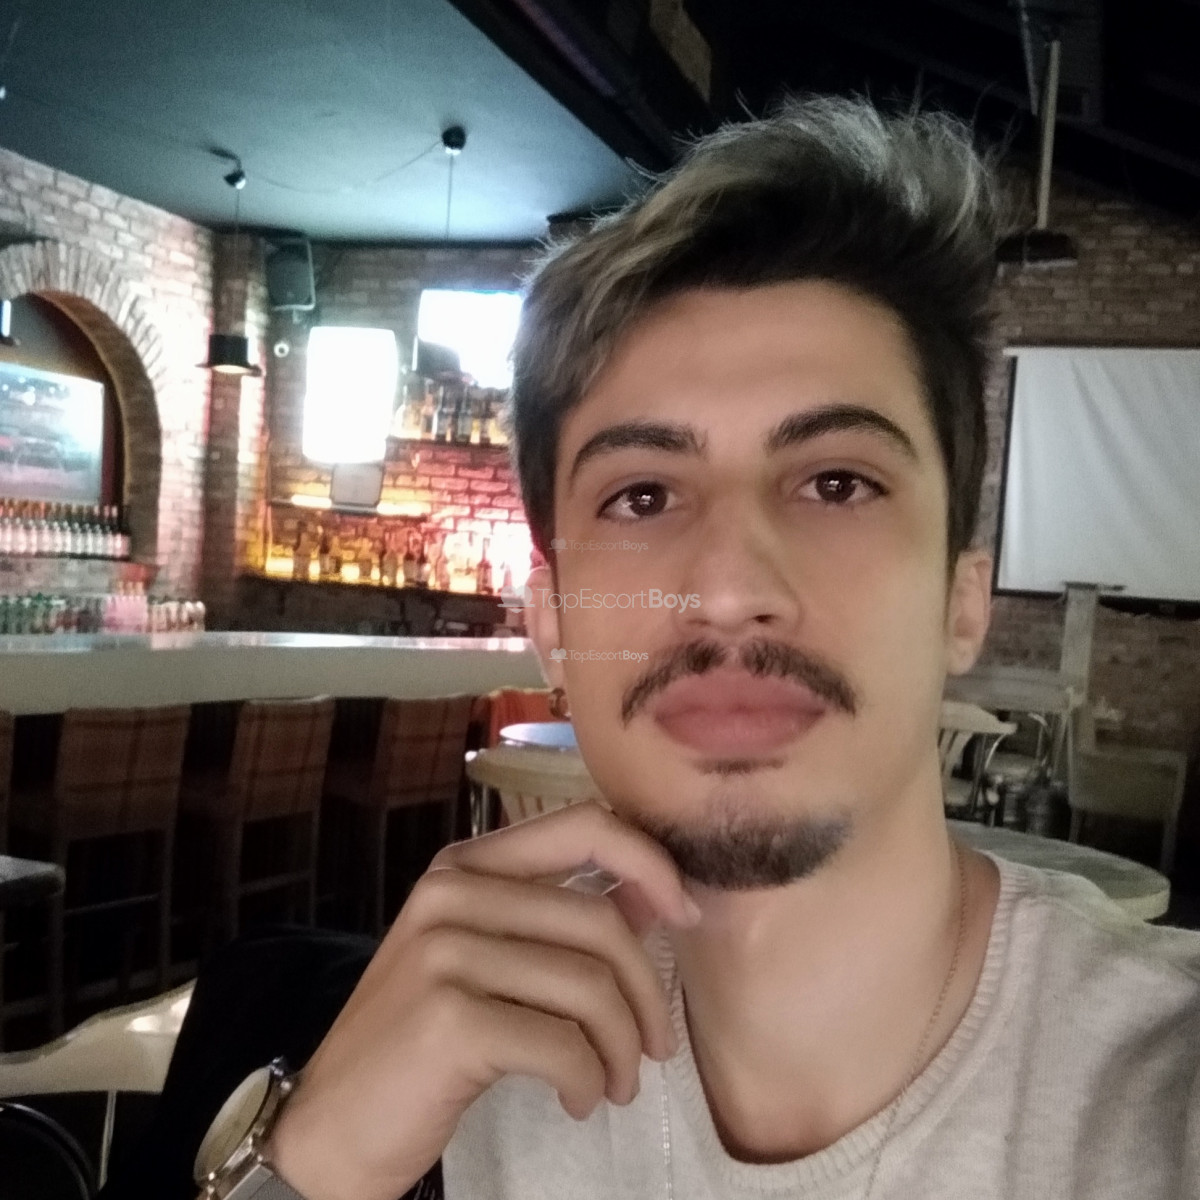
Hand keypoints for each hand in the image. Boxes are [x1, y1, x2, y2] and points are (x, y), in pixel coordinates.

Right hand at [264, 802, 700, 1199]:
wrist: (334, 1127)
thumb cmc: (420, 1041)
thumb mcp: (483, 961)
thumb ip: (555, 919)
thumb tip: (650, 894)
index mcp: (464, 865)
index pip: (584, 825)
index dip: (650, 862)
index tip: (684, 914)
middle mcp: (450, 893)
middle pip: (600, 920)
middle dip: (646, 992)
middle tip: (653, 1046)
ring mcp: (444, 952)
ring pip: (591, 986)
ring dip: (623, 1049)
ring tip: (615, 1083)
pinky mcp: (449, 1018)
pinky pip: (564, 1044)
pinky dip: (588, 1079)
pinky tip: (578, 1098)